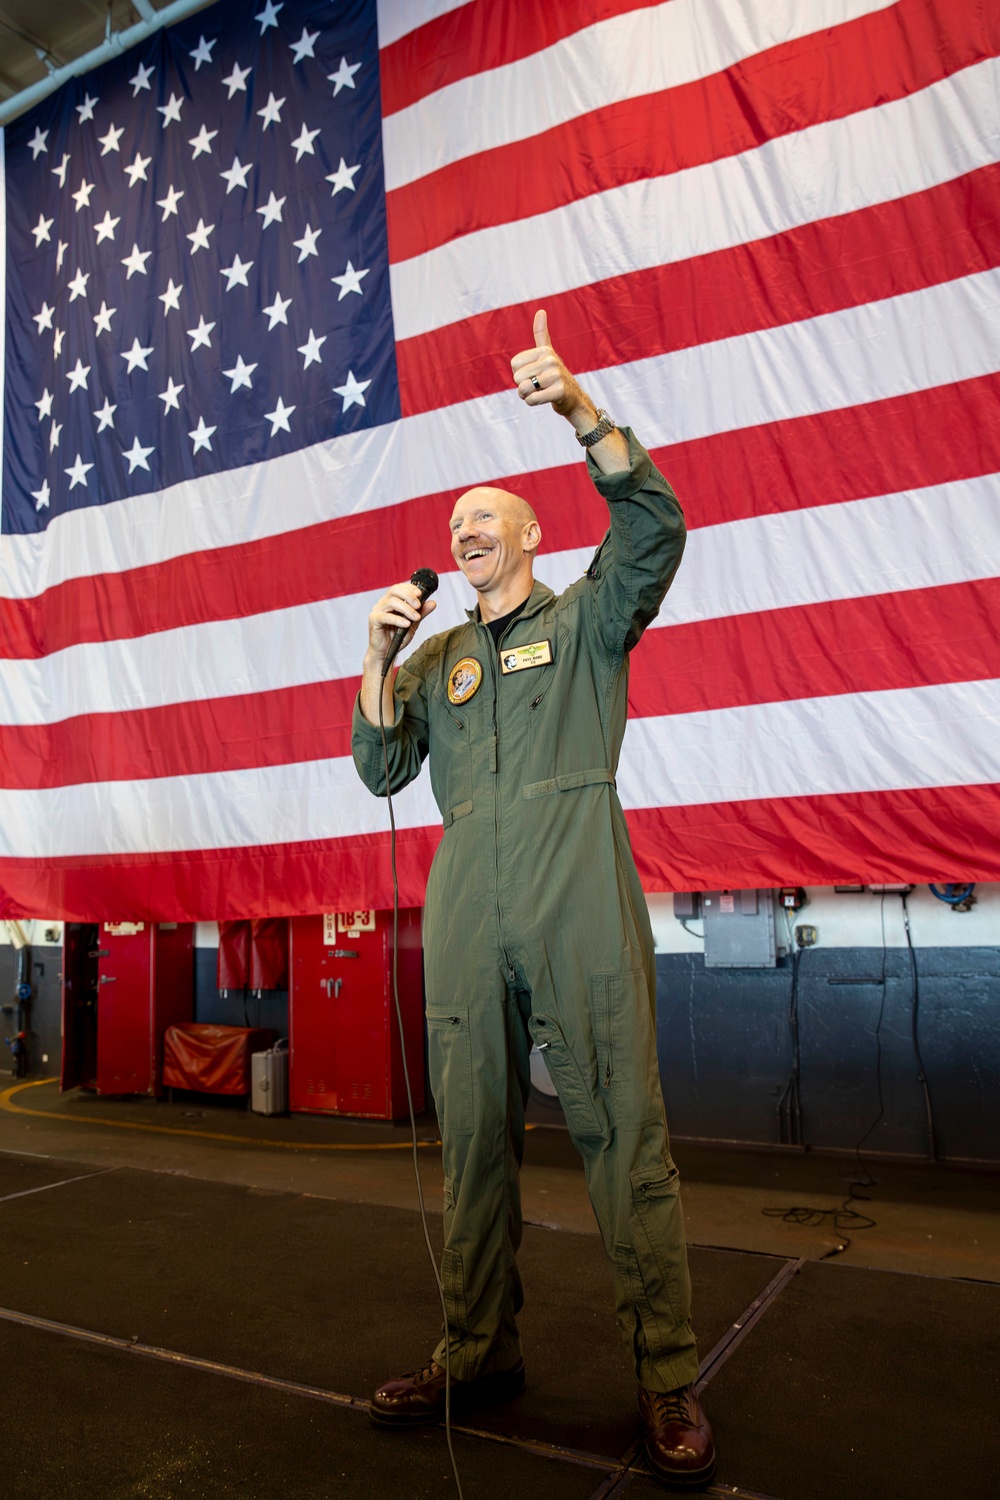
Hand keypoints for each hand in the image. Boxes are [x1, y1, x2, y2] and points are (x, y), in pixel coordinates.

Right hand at [366, 580, 436, 663]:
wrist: (387, 652)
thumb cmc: (397, 636)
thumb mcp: (413, 623)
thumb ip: (421, 613)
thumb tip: (433, 603)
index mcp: (392, 600)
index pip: (400, 587)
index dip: (410, 588)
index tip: (420, 594)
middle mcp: (383, 603)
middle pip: (394, 590)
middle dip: (408, 596)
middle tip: (418, 605)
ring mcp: (377, 610)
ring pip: (391, 602)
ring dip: (406, 609)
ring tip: (415, 618)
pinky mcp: (374, 620)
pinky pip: (386, 617)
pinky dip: (397, 619)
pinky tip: (406, 624)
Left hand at [510, 309, 594, 426]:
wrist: (573, 398)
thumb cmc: (554, 376)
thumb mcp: (547, 353)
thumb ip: (541, 334)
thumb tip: (541, 311)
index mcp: (544, 350)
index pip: (514, 365)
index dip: (520, 374)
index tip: (534, 374)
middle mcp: (551, 360)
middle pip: (517, 378)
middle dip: (523, 386)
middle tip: (538, 386)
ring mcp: (556, 375)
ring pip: (524, 389)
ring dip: (528, 395)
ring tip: (541, 392)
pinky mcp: (559, 391)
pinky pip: (532, 400)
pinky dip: (533, 402)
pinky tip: (545, 398)